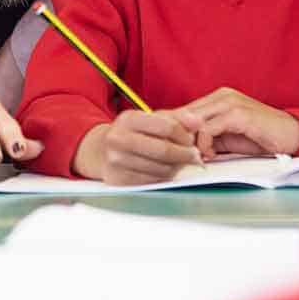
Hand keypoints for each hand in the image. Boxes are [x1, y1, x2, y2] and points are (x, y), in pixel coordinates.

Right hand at [74, 109, 203, 184]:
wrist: (101, 151)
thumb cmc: (131, 133)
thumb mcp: (150, 118)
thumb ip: (177, 118)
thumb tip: (197, 123)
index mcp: (128, 119)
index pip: (167, 126)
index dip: (185, 135)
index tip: (191, 140)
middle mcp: (118, 139)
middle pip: (164, 151)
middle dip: (185, 155)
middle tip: (194, 156)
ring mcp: (116, 161)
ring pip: (160, 169)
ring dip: (175, 168)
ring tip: (178, 162)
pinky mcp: (118, 179)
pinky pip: (152, 182)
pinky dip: (163, 178)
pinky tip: (164, 170)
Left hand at [182, 87, 298, 157]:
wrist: (292, 137)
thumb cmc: (260, 139)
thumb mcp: (226, 138)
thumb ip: (206, 137)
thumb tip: (180, 145)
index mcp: (218, 98)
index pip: (183, 111)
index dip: (173, 130)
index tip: (172, 149)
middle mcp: (222, 96)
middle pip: (184, 114)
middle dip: (178, 137)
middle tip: (182, 155)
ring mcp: (230, 103)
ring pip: (193, 120)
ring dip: (191, 142)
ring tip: (199, 157)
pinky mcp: (238, 114)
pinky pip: (208, 128)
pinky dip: (204, 144)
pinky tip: (211, 155)